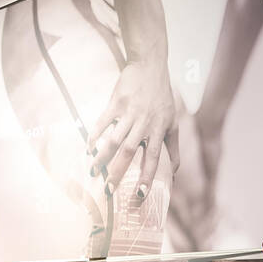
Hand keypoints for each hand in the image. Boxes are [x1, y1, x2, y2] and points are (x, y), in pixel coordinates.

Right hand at [86, 59, 179, 197]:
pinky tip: (88, 149)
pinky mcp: (116, 102)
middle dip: (118, 172)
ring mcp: (129, 112)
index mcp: (159, 129)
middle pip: (130, 151)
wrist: (149, 66)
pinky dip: (94, 135)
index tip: (140, 195)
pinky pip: (102, 121)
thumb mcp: (173, 121)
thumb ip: (173, 148)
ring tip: (93, 172)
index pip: (153, 158)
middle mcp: (145, 122)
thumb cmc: (161, 96)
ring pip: (114, 139)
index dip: (147, 177)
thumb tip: (174, 173)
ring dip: (102, 157)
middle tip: (108, 190)